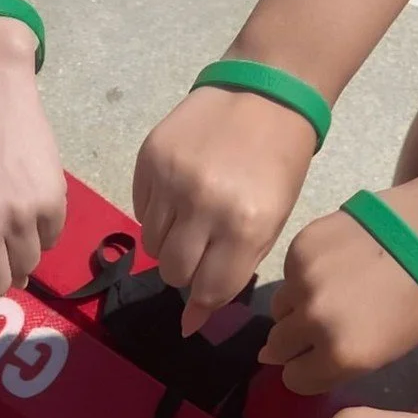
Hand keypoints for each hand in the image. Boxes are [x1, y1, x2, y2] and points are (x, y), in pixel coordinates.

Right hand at [132, 86, 314, 335]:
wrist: (265, 91)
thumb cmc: (277, 165)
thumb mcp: (269, 224)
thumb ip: (232, 274)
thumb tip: (189, 326)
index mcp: (246, 226)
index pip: (208, 289)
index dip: (204, 299)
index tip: (203, 296)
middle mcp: (205, 206)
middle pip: (173, 272)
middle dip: (185, 270)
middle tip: (200, 248)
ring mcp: (173, 181)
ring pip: (151, 246)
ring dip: (168, 242)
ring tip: (190, 216)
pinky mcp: (149, 159)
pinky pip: (139, 212)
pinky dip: (155, 213)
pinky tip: (178, 192)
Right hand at [259, 186, 417, 394]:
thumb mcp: (386, 350)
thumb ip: (333, 361)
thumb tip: (277, 359)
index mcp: (340, 356)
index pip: (294, 379)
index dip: (307, 370)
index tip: (320, 357)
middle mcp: (313, 322)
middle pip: (277, 348)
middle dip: (296, 342)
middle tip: (322, 324)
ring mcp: (302, 283)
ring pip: (279, 309)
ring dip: (297, 307)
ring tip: (331, 290)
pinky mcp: (299, 249)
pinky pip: (288, 275)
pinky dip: (304, 275)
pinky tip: (336, 263)